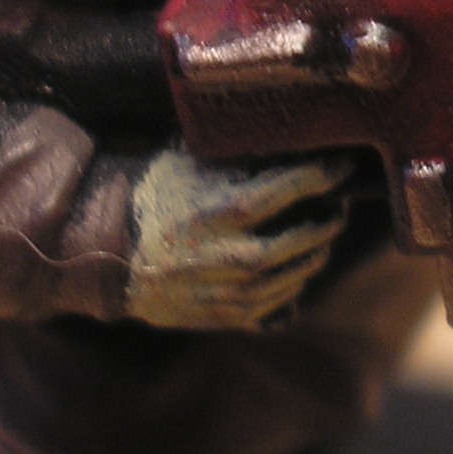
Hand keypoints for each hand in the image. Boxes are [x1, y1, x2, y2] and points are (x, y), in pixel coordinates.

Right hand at [125, 149, 352, 330]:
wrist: (110, 258)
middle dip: (329, 220)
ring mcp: (235, 292)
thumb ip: (232, 157)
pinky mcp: (228, 317)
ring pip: (299, 276)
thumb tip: (278, 136)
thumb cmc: (151, 202)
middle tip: (337, 207)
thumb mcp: (186, 165)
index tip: (342, 165)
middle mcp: (237, 255)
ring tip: (320, 238)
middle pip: (308, 238)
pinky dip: (293, 289)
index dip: (327, 173)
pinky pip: (279, 306)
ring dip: (315, 254)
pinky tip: (293, 272)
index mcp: (228, 210)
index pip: (298, 186)